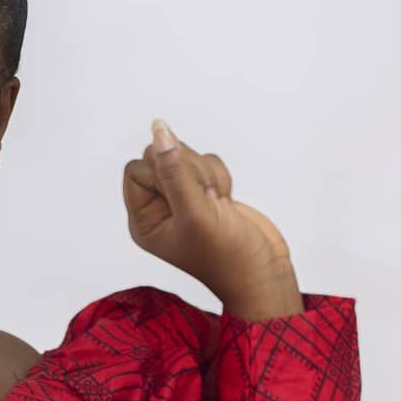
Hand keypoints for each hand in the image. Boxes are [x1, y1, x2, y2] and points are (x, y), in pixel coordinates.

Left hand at [122, 119, 303, 316]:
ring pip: (186, 156)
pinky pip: (206, 162)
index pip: (136, 169)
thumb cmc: (227, 256)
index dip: (162, 171)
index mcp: (143, 221)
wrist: (263, 270)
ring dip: (207, 176)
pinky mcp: (205, 193)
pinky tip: (225, 203)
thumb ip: (174, 170)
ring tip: (217, 205)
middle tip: (206, 201)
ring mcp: (182, 200)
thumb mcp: (195, 213)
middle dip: (189, 172)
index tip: (185, 194)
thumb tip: (158, 129)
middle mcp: (158, 210)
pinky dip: (220, 178)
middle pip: (160, 157)